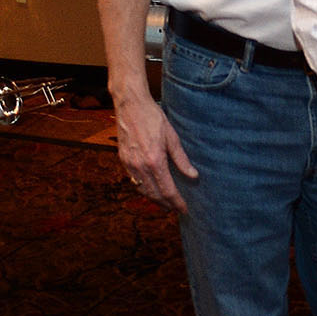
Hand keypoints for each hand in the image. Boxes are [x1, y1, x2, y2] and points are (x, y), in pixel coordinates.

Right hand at [113, 87, 195, 210]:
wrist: (130, 106)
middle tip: (176, 210)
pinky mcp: (123, 159)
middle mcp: (139, 166)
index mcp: (154, 161)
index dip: (176, 202)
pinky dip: (144, 188)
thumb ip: (182, 159)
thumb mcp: (172, 137)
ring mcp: (129, 164)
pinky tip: (152, 189)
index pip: (167, 190)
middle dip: (165, 204)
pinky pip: (134, 180)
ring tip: (165, 203)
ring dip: (154, 199)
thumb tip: (193, 176)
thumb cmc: (154, 118)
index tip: (184, 209)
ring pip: (142, 189)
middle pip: (153, 194)